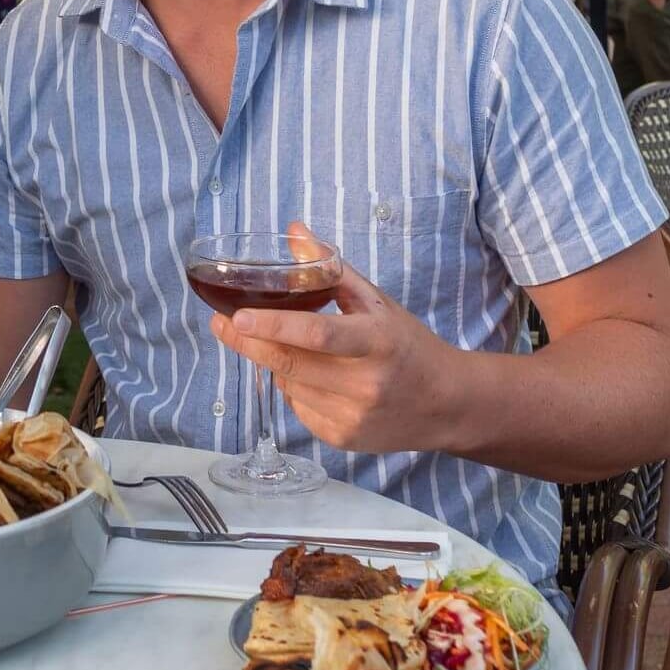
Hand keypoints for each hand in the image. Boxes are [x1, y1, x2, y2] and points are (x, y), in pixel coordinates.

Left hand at [208, 223, 467, 454]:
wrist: (447, 403)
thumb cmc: (407, 344)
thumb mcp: (376, 302)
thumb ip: (330, 267)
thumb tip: (293, 230)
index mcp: (377, 341)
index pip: (316, 334)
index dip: (272, 325)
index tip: (235, 316)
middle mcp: (365, 383)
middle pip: (289, 364)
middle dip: (248, 342)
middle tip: (222, 324)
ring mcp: (353, 416)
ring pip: (288, 385)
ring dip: (277, 364)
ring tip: (293, 348)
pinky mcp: (343, 439)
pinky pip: (298, 408)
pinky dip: (294, 388)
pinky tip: (314, 378)